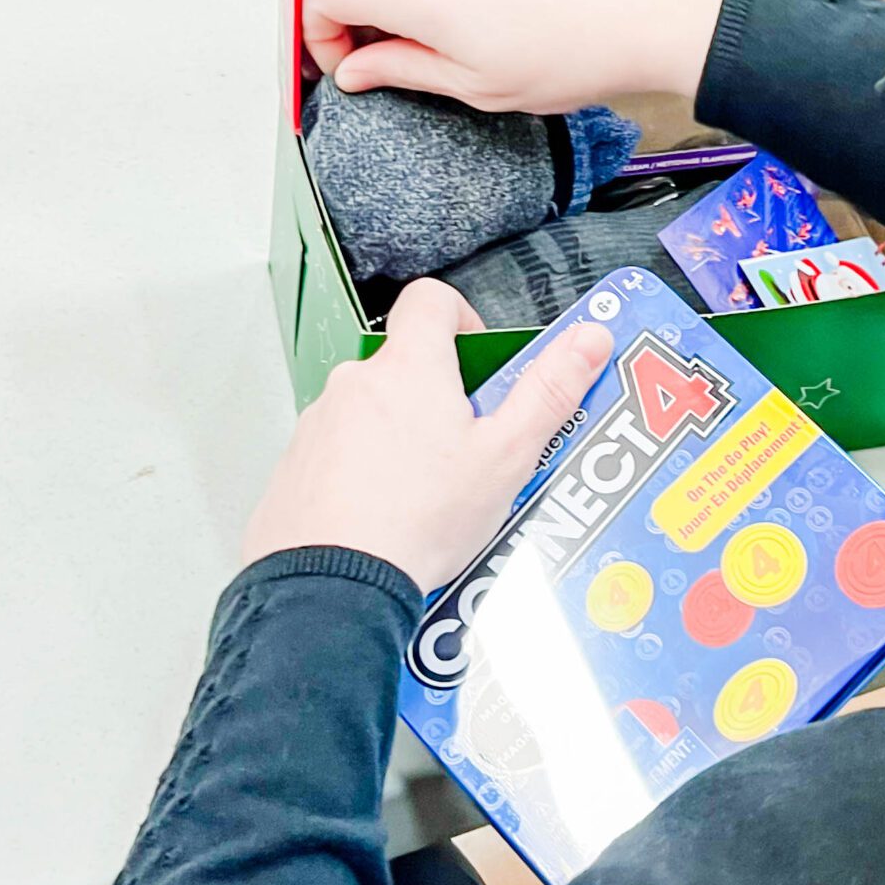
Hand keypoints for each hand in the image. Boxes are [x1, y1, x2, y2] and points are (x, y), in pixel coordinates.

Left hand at [243, 280, 612, 592]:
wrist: (334, 584)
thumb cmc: (418, 520)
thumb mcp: (507, 455)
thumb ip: (549, 390)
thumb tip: (588, 340)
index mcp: (410, 369)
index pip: (430, 300)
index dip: (461, 317)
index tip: (479, 359)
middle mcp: (356, 384)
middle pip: (404, 365)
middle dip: (438, 397)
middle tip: (467, 448)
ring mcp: (319, 423)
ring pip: (370, 411)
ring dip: (398, 436)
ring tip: (427, 494)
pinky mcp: (296, 466)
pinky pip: (337, 452)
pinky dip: (362, 472)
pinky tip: (386, 515)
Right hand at [300, 0, 735, 113]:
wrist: (653, 11)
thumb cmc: (576, 52)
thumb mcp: (477, 87)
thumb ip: (404, 71)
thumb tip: (357, 71)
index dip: (317, 31)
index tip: (346, 65)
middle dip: (365, 24)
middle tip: (394, 68)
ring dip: (413, 8)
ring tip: (459, 54)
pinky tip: (499, 28)